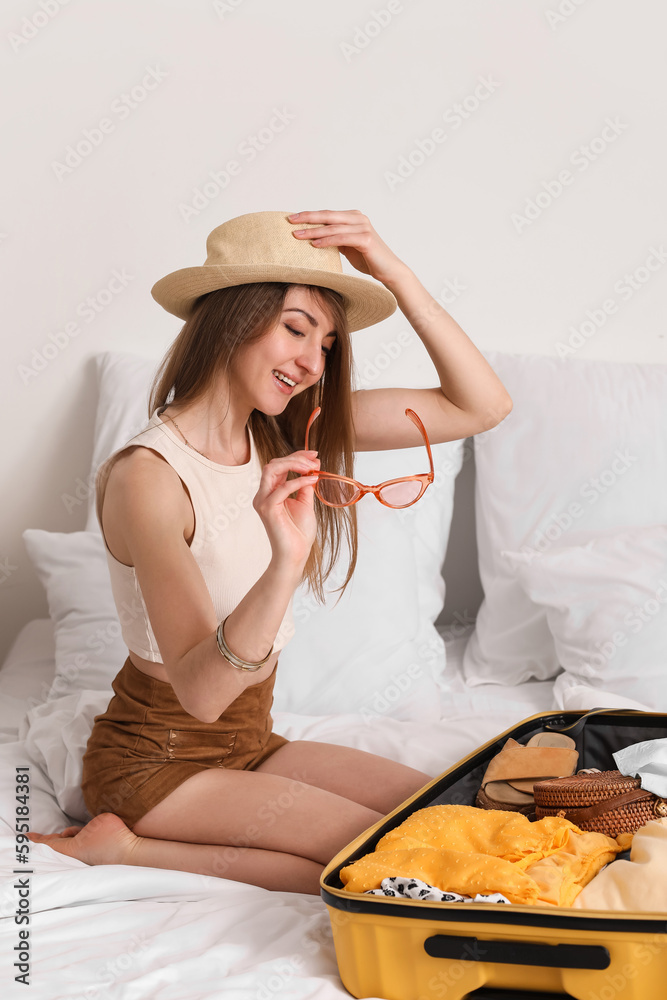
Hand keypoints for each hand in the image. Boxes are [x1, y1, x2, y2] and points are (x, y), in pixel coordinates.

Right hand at [252, 450, 320, 569]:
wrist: (296, 554)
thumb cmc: (299, 532)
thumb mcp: (305, 502)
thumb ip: (305, 485)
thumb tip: (312, 468)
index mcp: (271, 492)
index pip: (280, 466)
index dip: (296, 457)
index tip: (314, 455)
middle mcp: (263, 494)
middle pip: (274, 464)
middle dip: (296, 458)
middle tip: (315, 460)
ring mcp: (263, 501)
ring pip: (272, 469)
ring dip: (294, 464)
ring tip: (312, 467)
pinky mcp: (267, 508)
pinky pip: (282, 488)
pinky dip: (298, 480)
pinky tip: (312, 480)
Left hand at [288, 209, 407, 286]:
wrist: (389, 270)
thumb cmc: (368, 259)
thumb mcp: (348, 246)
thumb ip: (335, 238)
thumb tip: (316, 238)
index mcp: (353, 217)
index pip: (327, 214)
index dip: (309, 215)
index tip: (292, 218)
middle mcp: (358, 218)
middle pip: (328, 216)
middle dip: (307, 218)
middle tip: (290, 221)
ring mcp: (363, 227)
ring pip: (332, 227)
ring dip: (313, 231)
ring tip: (297, 235)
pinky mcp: (365, 239)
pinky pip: (341, 238)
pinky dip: (327, 241)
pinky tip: (314, 244)